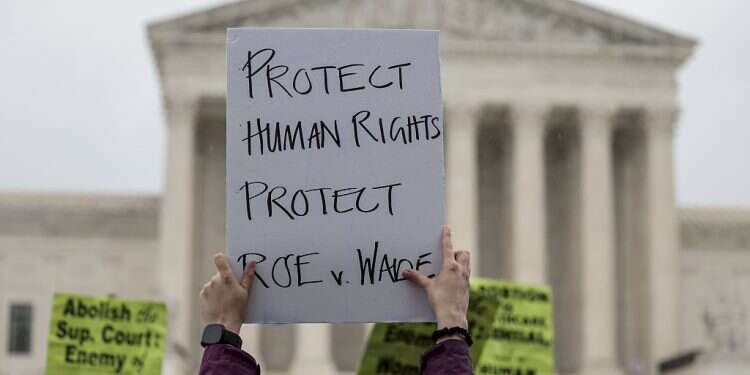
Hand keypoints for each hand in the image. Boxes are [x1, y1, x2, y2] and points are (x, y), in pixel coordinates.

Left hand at [200, 253, 255, 334]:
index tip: (227, 263)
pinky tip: (219, 304)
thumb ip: (248, 276)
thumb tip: (252, 262)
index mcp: (226, 277)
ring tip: (226, 300)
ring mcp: (207, 288)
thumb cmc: (236, 311)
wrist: (222, 327)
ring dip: (219, 288)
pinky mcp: (202, 296)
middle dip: (225, 279)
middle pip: (220, 274)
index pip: (220, 259)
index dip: (223, 259)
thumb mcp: (245, 293)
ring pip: (214, 283)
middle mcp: (214, 280)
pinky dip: (213, 295)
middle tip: (233, 290)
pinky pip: (209, 291)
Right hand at [402, 225, 469, 339]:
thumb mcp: (427, 287)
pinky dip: (461, 273)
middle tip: (448, 258)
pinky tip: (452, 281)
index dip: (447, 236)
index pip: (448, 247)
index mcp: (450, 267)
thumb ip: (417, 277)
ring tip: (449, 269)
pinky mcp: (468, 287)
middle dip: (457, 252)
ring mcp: (466, 278)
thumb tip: (404, 272)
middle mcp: (461, 270)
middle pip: (464, 253)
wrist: (453, 316)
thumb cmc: (440, 300)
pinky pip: (466, 274)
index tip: (446, 227)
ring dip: (460, 262)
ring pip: (467, 263)